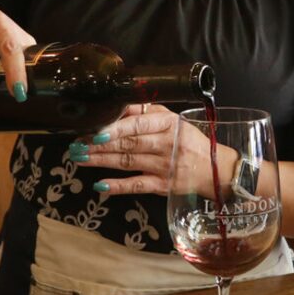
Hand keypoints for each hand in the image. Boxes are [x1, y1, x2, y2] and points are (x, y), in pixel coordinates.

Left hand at [78, 103, 226, 196]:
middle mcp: (167, 144)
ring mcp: (165, 167)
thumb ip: (146, 113)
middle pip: (129, 144)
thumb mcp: (173, 120)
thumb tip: (117, 108)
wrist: (216, 169)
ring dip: (101, 161)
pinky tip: (100, 185)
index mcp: (169, 124)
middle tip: (77, 144)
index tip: (95, 130)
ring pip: (128, 163)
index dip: (116, 128)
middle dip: (100, 145)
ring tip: (80, 158)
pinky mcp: (163, 186)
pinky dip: (118, 186)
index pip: (139, 125)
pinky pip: (138, 185)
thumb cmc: (189, 141)